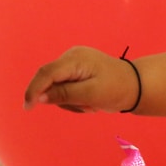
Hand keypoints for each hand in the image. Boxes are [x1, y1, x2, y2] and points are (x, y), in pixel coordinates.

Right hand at [23, 46, 139, 113]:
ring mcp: (73, 64)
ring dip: (71, 101)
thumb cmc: (118, 89)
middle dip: (63, 99)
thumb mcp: (91, 94)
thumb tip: (40, 98)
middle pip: (49, 82)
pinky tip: (90, 101)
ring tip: (92, 105)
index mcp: (75, 59)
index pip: (46, 73)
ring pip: (56, 88)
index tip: (28, 107)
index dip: (34, 90)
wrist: (137, 85)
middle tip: (87, 107)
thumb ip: (65, 95)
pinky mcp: (76, 72)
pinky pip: (65, 88)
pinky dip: (74, 99)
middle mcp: (71, 58)